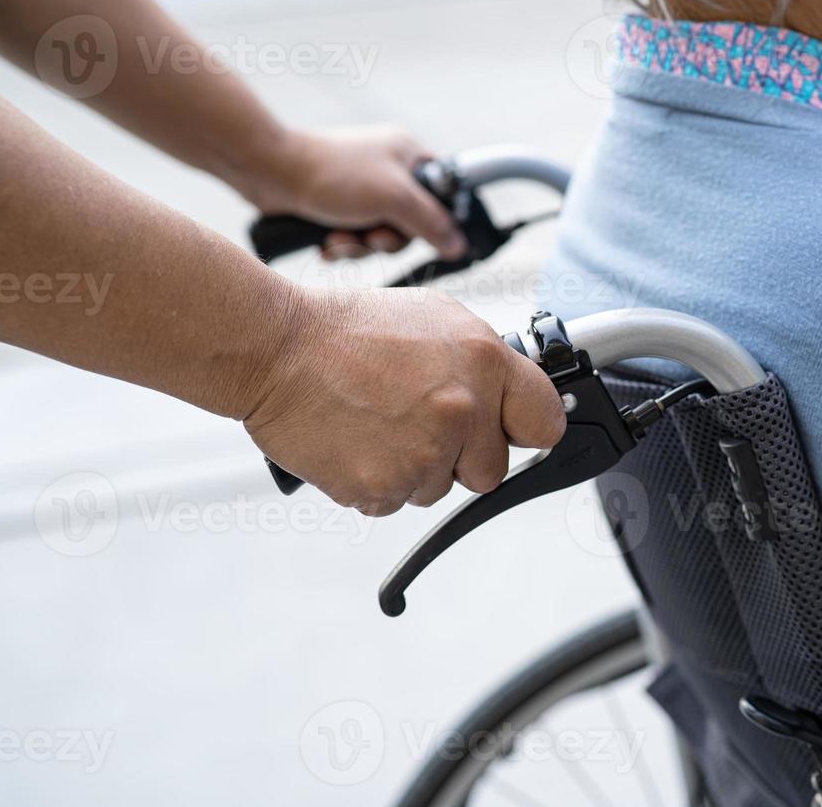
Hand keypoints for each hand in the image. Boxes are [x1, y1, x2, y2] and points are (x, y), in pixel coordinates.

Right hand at [243, 287, 566, 515]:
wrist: (276, 349)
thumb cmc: (348, 330)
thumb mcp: (437, 318)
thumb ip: (484, 361)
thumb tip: (509, 393)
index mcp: (484, 363)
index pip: (545, 421)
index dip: (527, 430)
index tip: (514, 432)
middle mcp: (462, 411)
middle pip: (491, 471)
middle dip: (462, 455)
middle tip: (419, 420)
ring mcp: (422, 455)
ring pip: (438, 489)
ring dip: (414, 466)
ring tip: (378, 421)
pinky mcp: (381, 487)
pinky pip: (394, 502)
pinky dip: (376, 480)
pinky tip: (357, 440)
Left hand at [245, 126, 467, 259]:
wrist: (270, 172)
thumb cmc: (333, 174)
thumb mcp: (394, 199)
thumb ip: (432, 223)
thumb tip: (459, 245)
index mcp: (407, 154)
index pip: (442, 191)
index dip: (436, 217)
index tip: (426, 235)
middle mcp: (387, 169)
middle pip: (410, 222)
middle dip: (387, 239)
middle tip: (372, 236)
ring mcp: (360, 188)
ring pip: (380, 234)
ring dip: (361, 246)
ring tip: (340, 240)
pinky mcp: (336, 205)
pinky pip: (354, 236)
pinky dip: (343, 244)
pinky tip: (326, 244)